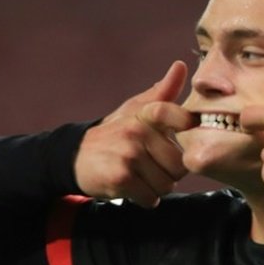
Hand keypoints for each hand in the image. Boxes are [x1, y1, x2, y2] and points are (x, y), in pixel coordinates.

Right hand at [75, 61, 195, 207]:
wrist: (75, 156)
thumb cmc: (113, 133)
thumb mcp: (134, 110)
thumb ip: (162, 92)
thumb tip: (181, 65)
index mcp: (146, 114)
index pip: (184, 119)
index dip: (188, 130)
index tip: (181, 136)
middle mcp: (138, 132)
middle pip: (179, 165)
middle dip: (169, 172)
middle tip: (152, 167)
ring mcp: (129, 155)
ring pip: (167, 185)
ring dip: (156, 187)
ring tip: (141, 177)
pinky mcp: (121, 178)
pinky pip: (151, 198)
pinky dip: (145, 199)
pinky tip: (132, 188)